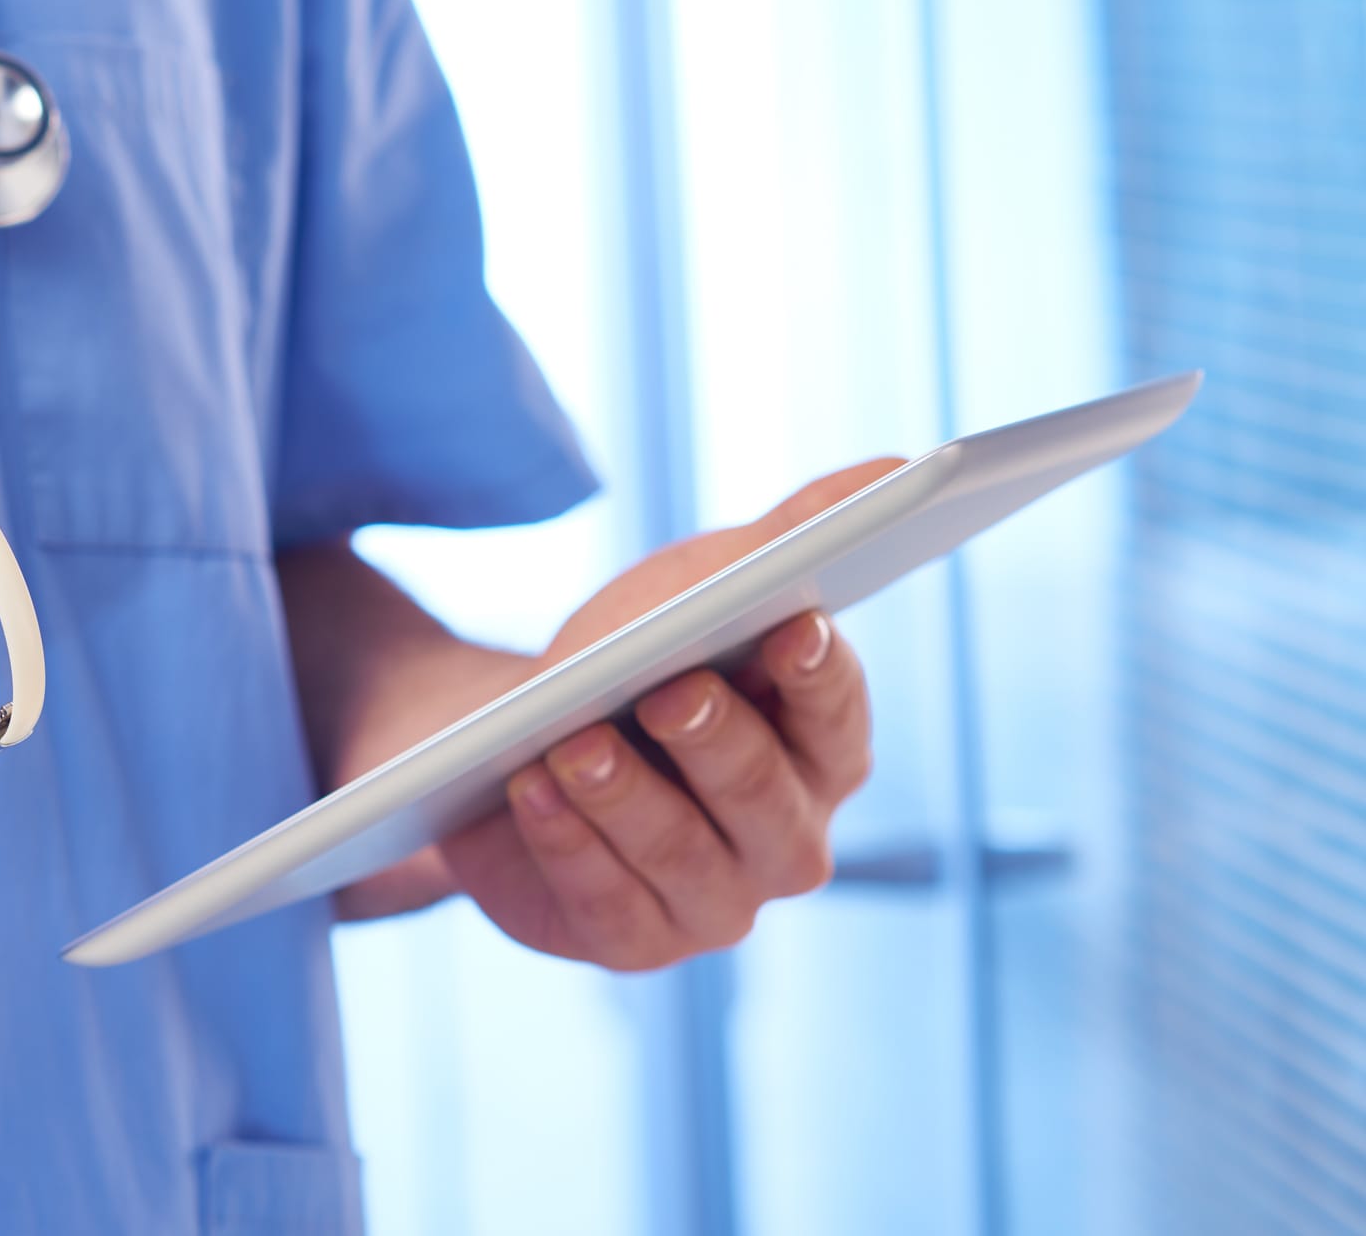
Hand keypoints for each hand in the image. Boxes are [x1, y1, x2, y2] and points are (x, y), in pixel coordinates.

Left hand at [341, 459, 896, 969]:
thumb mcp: (704, 583)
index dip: (820, 677)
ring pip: (682, 854)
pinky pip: (608, 904)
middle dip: (715, 741)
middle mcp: (784, 841)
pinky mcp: (632, 941)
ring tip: (567, 744)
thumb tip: (899, 467)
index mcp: (822, 754)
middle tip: (667, 690)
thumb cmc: (630, 660)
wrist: (509, 743)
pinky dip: (568, 845)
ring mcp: (713, 903)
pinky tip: (530, 792)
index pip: (840, 720)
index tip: (792, 626)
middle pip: (764, 796)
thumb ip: (800, 532)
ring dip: (624, 796)